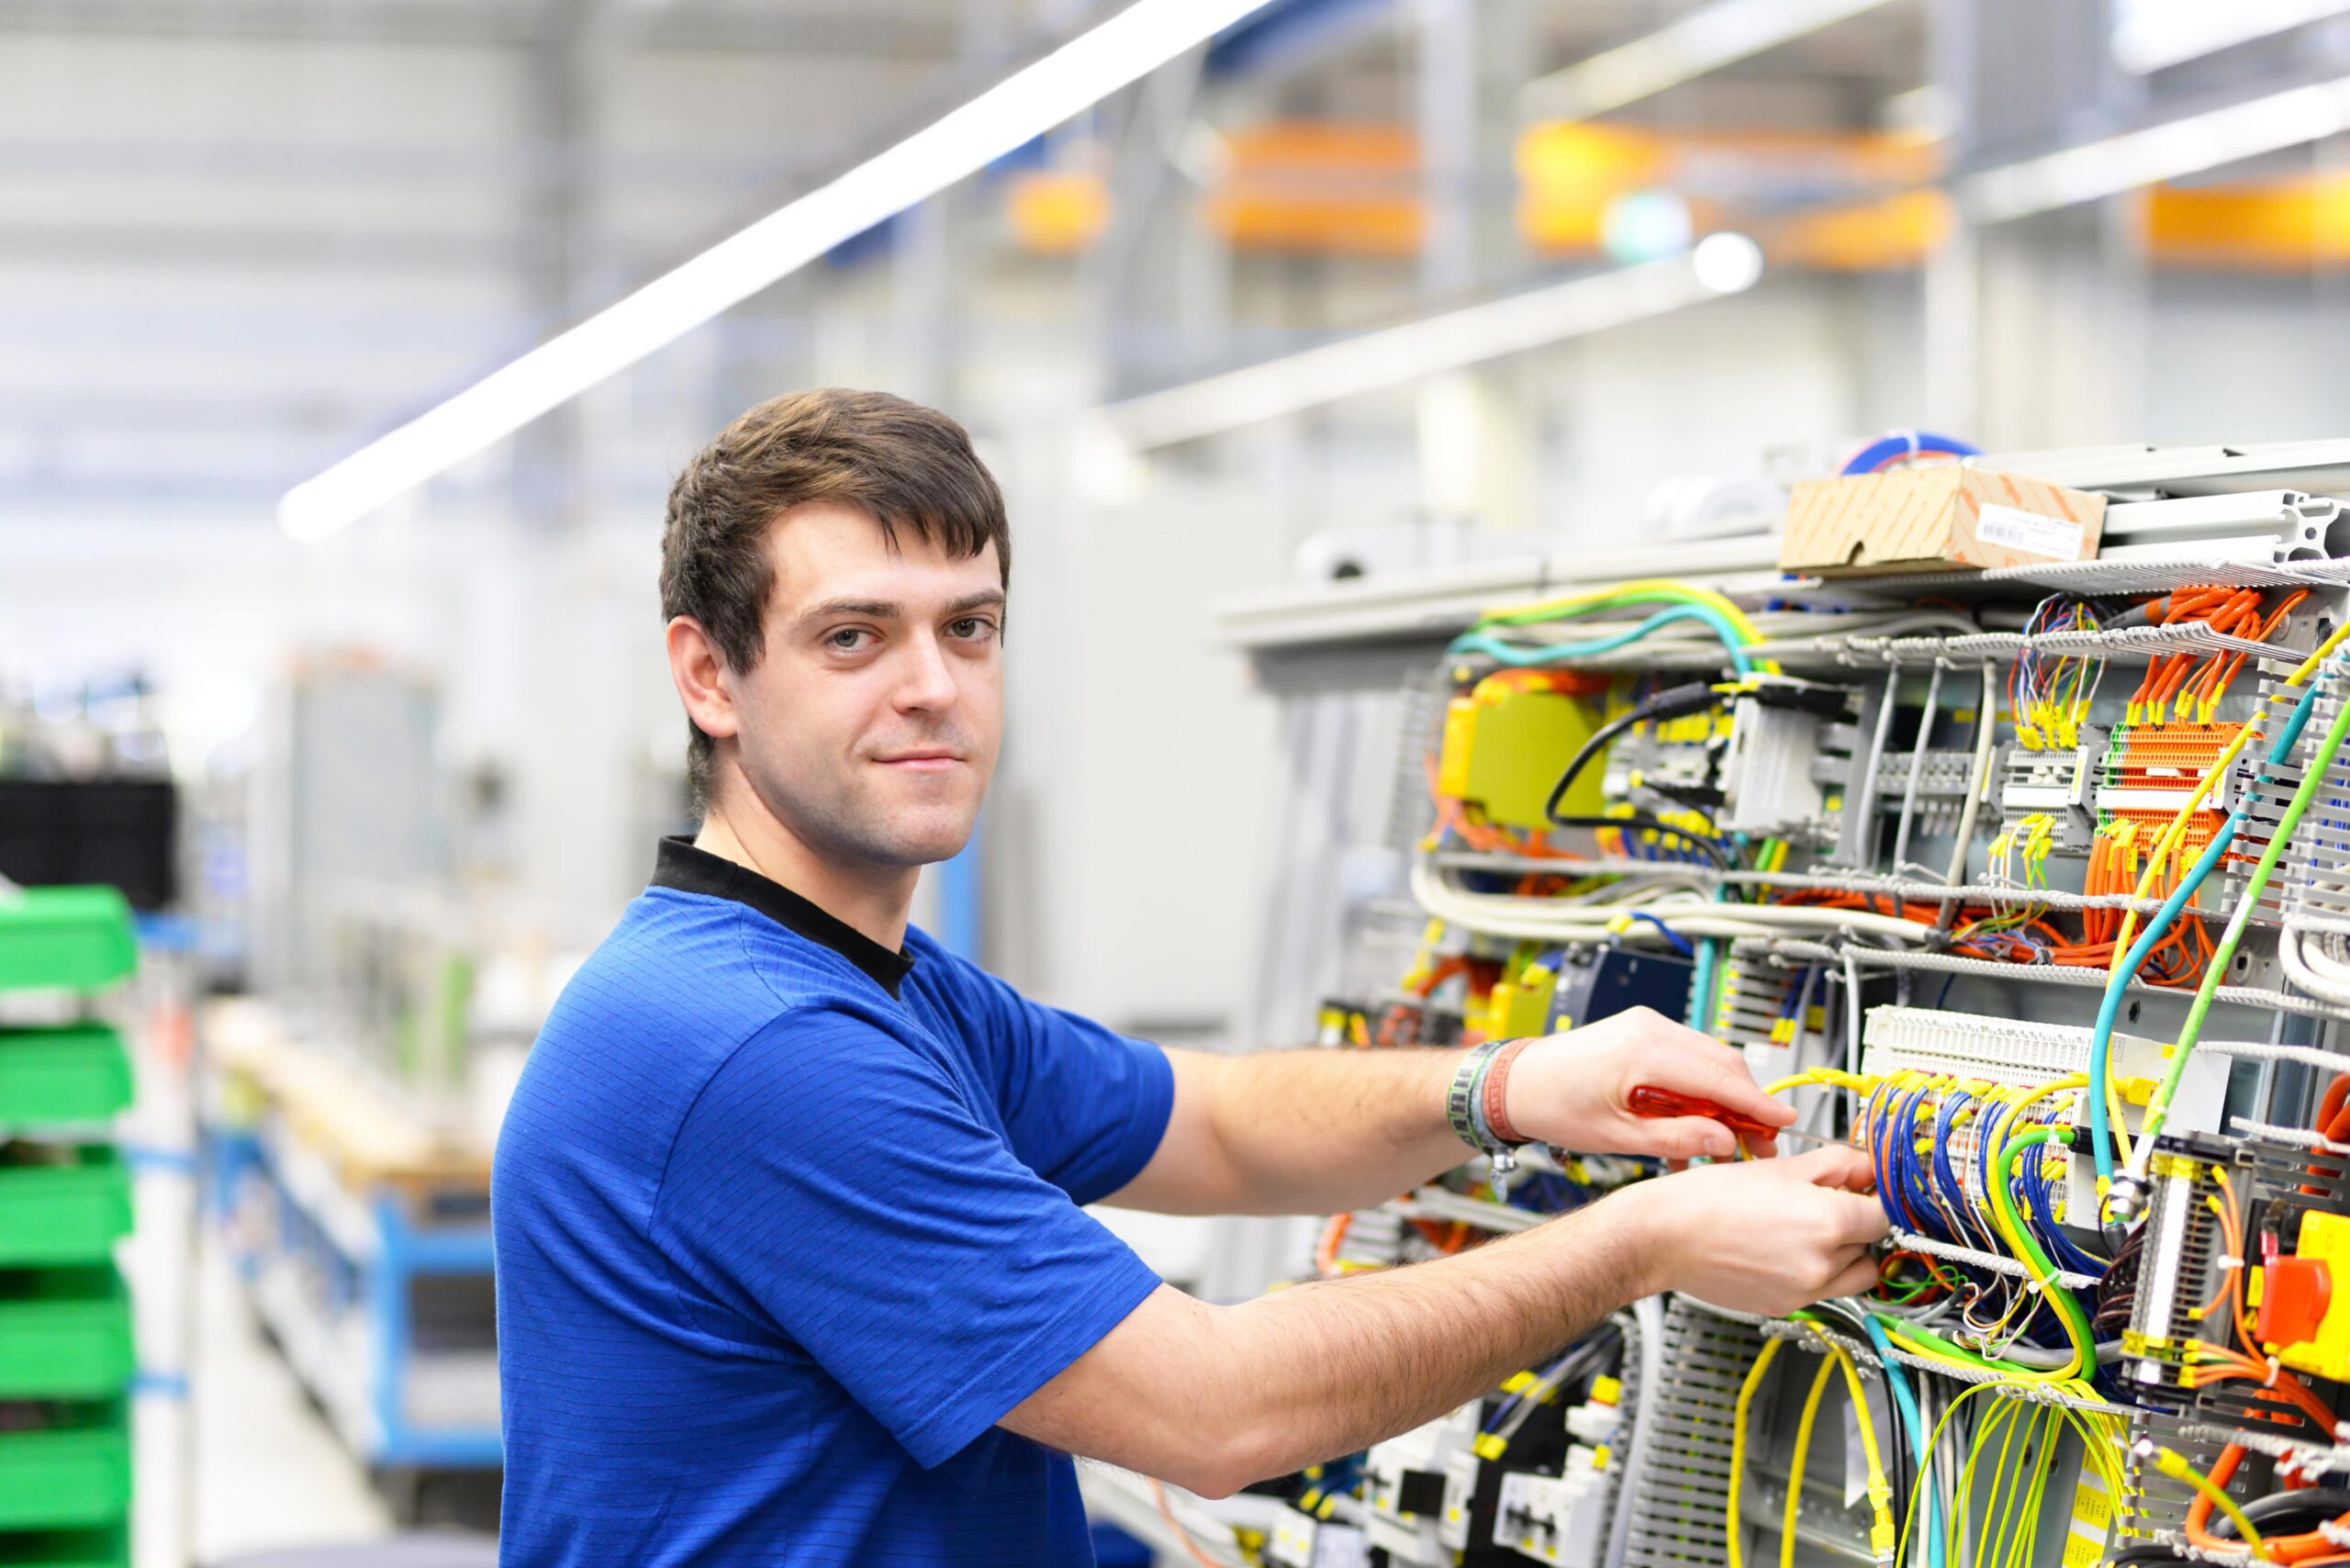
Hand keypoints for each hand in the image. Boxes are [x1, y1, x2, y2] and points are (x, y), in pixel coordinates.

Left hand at [1501, 1006, 1793, 1161]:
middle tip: (1757, 1146)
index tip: (1784, 1123)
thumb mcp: (1617, 1136)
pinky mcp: (1640, 1031)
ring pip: (1707, 1060)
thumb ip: (1676, 1138)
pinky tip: (1691, 1127)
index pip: (1718, 1077)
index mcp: (1643, 1050)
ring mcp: (1644, 1025)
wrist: (1513, 1083)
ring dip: (1722, 1100)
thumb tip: (1724, 1142)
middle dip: (1745, 1105)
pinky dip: (1697, 1090)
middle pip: (1721, 1063)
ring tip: (1724, 1144)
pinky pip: (1684, 1059)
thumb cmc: (1551, 1105)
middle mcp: (1647, 1027)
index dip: (1757, 1103)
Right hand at [1615, 1146, 1887, 1315]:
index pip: (1884, 1215)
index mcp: (1826, 1222)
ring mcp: (1804, 1291)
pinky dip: (1811, 1271)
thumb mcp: (1778, 1167)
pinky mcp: (1785, 1306)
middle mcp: (1820, 1263)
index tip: (1861, 1192)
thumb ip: (1834, 1166)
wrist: (1662, 1237)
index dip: (1873, 1199)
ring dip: (1840, 1253)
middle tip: (1820, 1205)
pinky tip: (1778, 1249)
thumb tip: (1867, 1168)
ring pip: (1851, 1273)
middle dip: (1853, 1224)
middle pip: (1870, 1245)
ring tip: (1801, 1231)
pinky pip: (1820, 1290)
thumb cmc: (1707, 1199)